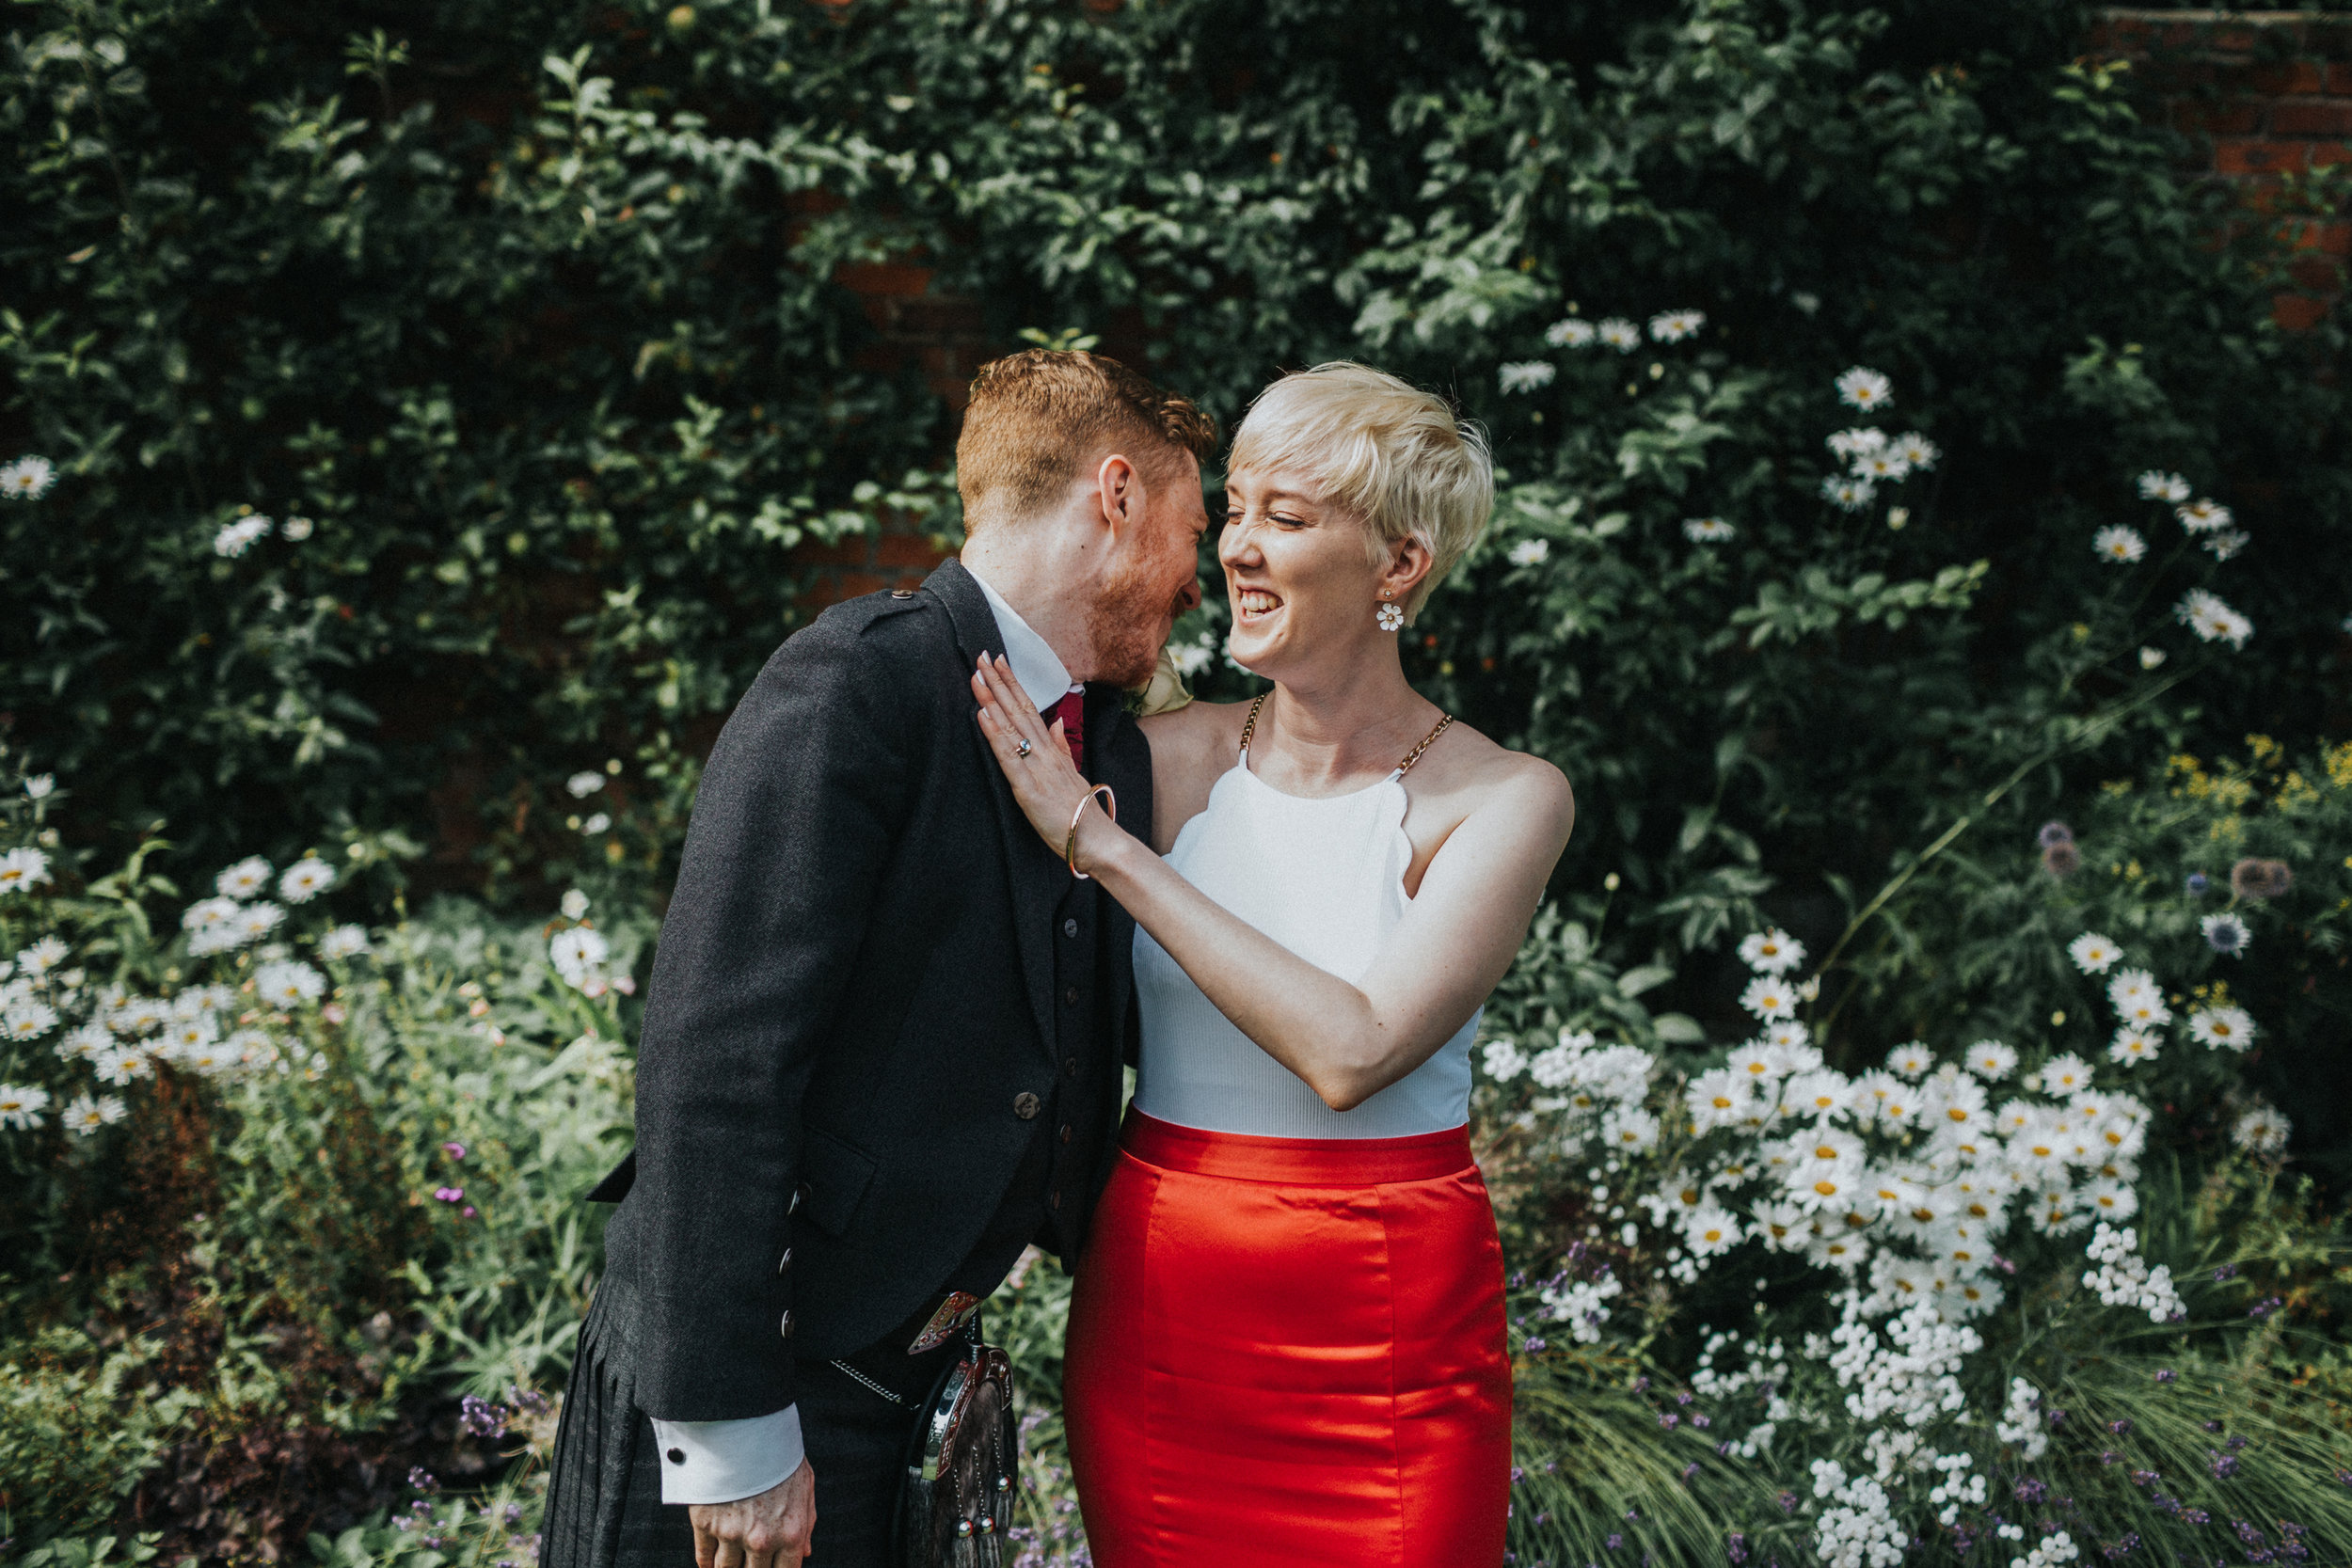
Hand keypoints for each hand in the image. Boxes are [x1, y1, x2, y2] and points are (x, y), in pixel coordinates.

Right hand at [689, 1457, 814, 1567]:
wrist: (744, 1427)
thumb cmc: (779, 1454)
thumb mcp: (805, 1485)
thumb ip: (807, 1523)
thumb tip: (804, 1553)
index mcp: (790, 1533)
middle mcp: (762, 1540)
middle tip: (749, 1562)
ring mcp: (732, 1534)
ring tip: (731, 1564)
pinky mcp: (706, 1523)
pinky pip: (704, 1557)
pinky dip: (706, 1564)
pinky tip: (709, 1564)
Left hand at [971, 655, 1122, 870]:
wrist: (1096, 839)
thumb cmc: (1081, 811)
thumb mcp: (1072, 774)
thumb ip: (1062, 748)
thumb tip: (1057, 723)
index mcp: (1052, 750)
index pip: (1030, 708)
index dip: (1014, 684)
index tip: (1000, 662)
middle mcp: (1044, 753)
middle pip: (1019, 709)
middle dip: (999, 682)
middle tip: (982, 655)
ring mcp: (1036, 768)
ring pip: (1011, 727)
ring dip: (992, 700)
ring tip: (977, 677)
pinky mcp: (1027, 789)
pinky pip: (1008, 757)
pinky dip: (994, 734)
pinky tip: (982, 715)